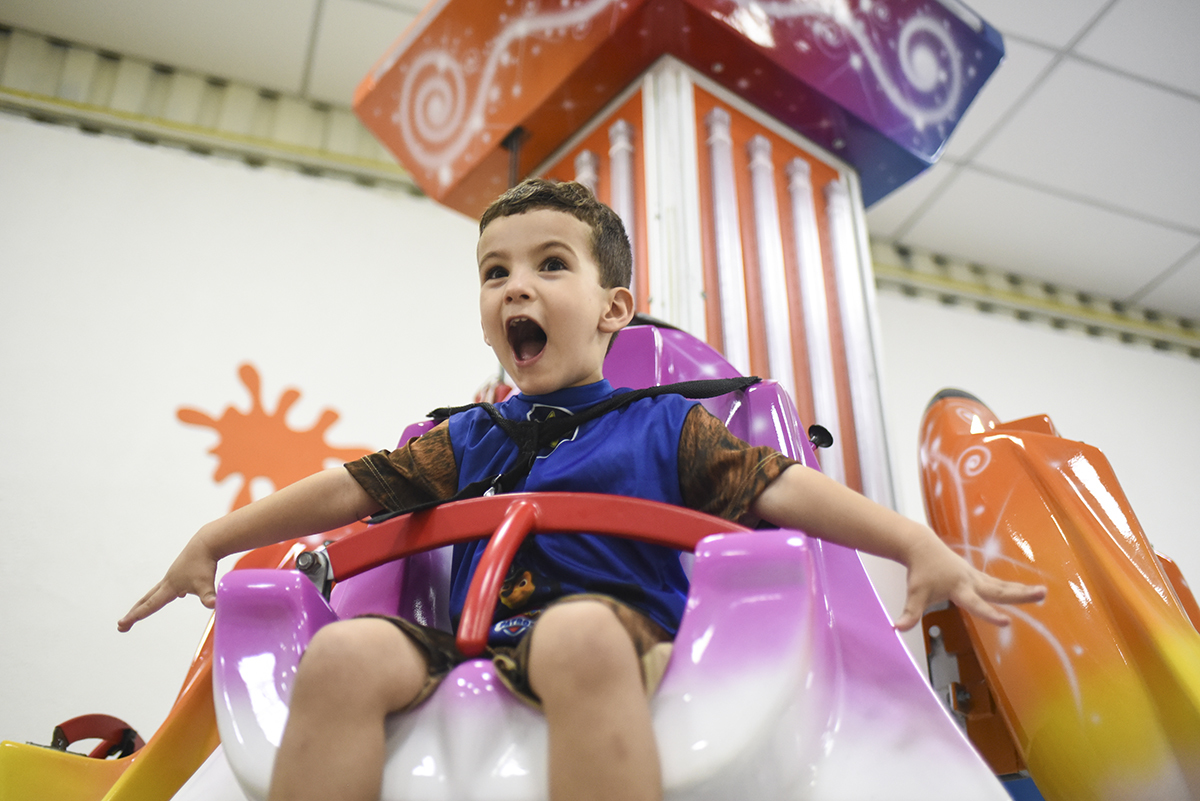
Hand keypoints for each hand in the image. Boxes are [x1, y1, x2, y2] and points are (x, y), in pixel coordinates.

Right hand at [117, 534, 218, 631]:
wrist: (206, 543)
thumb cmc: (204, 563)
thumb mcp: (206, 584)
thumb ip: (208, 597)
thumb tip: (213, 604)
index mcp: (170, 587)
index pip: (150, 605)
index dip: (136, 616)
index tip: (122, 625)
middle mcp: (168, 582)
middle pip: (147, 600)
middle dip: (135, 612)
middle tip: (122, 624)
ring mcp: (175, 576)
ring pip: (157, 592)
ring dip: (148, 602)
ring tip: (141, 610)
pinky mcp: (183, 571)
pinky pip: (172, 585)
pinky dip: (168, 592)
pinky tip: (180, 594)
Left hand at [892, 531, 1046, 631]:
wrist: (921, 545)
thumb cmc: (919, 572)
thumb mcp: (914, 594)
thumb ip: (909, 613)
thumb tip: (896, 628)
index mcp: (958, 589)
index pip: (976, 604)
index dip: (990, 614)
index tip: (1007, 622)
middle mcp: (971, 581)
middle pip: (999, 590)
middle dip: (1020, 595)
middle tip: (1042, 595)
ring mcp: (975, 576)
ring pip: (1002, 585)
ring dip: (1022, 590)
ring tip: (1043, 593)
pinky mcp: (975, 574)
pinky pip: (997, 582)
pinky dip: (1012, 586)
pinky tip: (1025, 591)